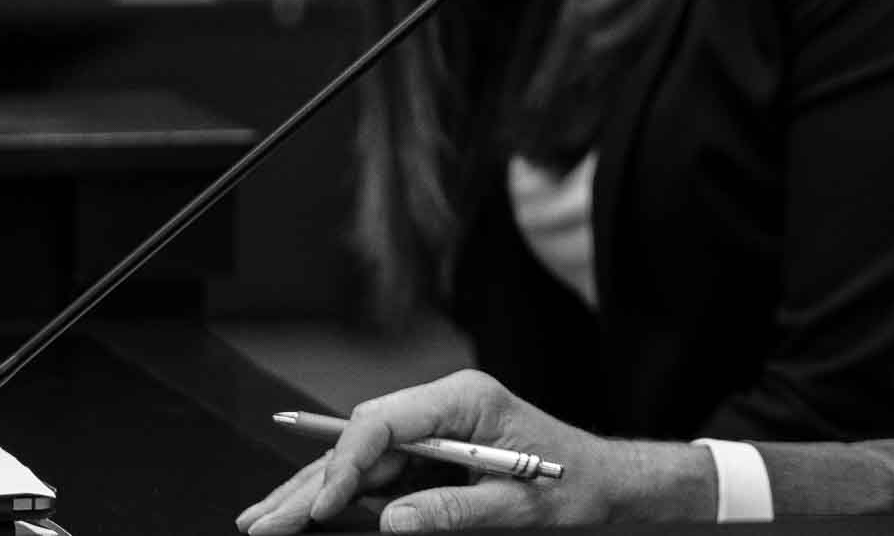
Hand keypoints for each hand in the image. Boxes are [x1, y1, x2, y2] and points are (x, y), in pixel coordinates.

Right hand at [234, 370, 715, 532]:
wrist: (603, 483)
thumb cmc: (574, 485)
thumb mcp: (521, 505)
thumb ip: (457, 510)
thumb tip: (391, 521)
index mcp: (466, 399)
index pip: (384, 421)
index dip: (344, 465)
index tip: (316, 508)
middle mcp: (443, 406)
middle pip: (359, 441)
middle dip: (309, 483)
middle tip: (262, 525)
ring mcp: (433, 429)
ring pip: (357, 460)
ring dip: (310, 492)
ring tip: (260, 522)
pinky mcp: (429, 454)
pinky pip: (374, 475)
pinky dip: (335, 497)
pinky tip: (298, 511)